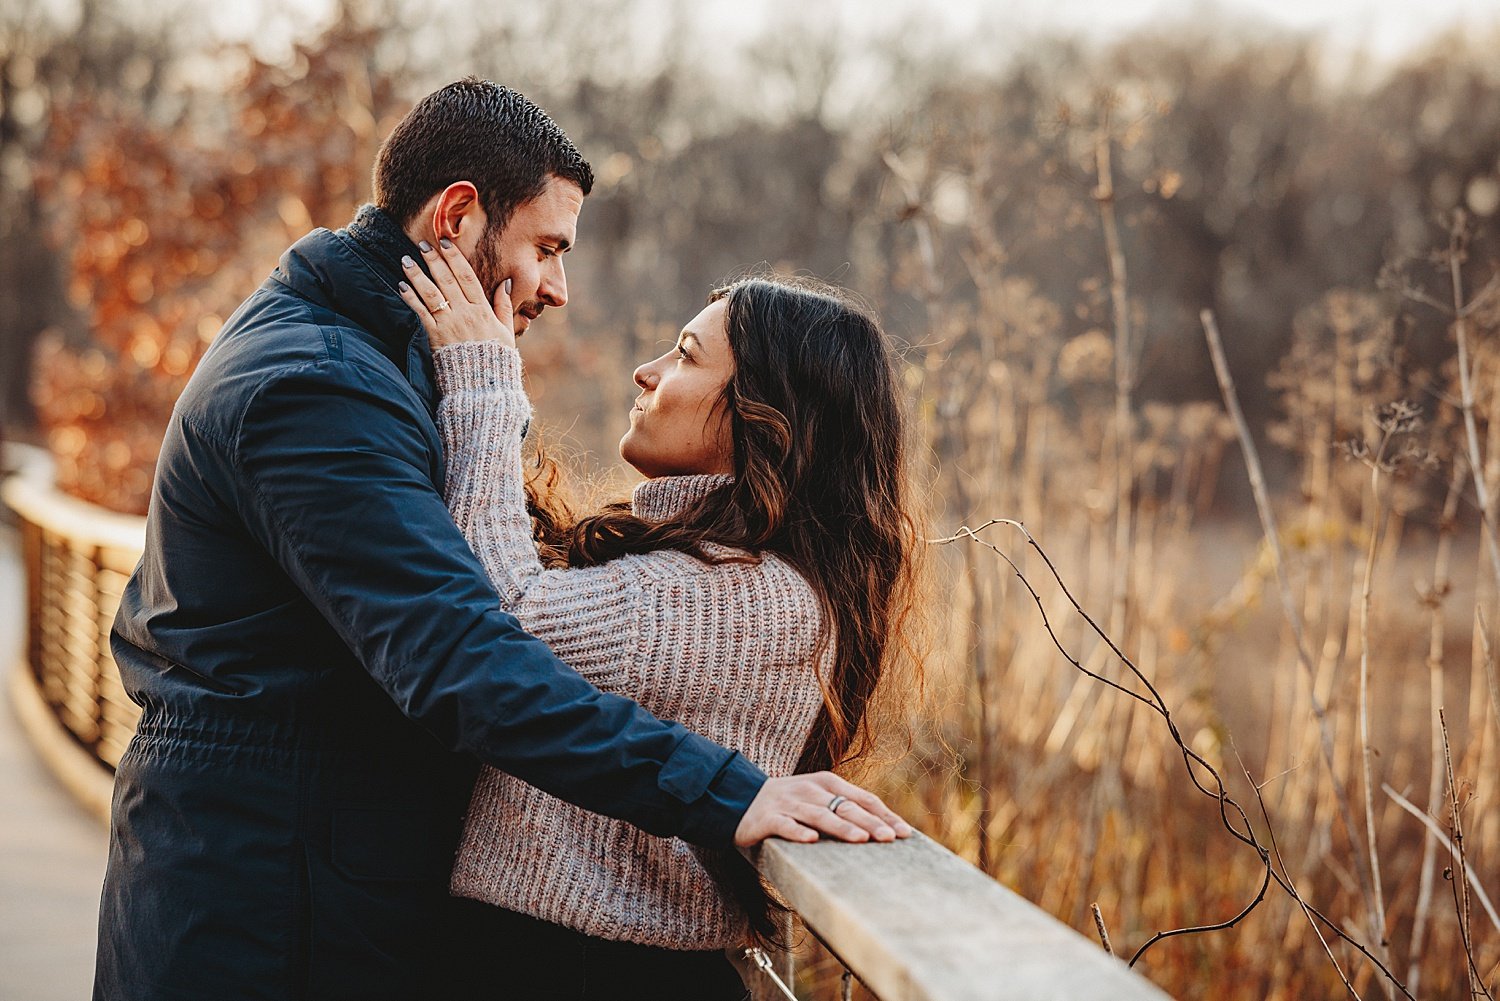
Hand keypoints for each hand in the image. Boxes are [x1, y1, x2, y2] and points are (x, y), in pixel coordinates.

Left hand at [397, 239, 514, 349]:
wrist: (482, 386)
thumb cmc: (495, 360)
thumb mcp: (506, 332)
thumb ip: (504, 306)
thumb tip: (507, 282)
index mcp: (483, 311)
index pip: (467, 277)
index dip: (455, 258)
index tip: (446, 242)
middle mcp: (465, 314)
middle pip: (447, 280)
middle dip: (433, 259)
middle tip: (423, 244)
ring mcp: (449, 324)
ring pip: (431, 293)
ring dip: (417, 274)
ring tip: (406, 259)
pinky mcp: (435, 336)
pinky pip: (420, 313)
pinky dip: (410, 298)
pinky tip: (401, 285)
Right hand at [733, 772, 912, 847]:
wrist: (741, 799)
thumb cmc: (791, 805)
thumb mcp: (819, 800)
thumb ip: (846, 809)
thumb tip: (886, 829)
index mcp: (827, 783)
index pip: (862, 799)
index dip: (884, 815)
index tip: (905, 833)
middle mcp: (811, 790)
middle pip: (845, 807)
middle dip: (870, 823)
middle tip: (890, 839)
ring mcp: (789, 803)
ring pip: (819, 815)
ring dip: (841, 827)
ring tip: (861, 839)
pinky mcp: (768, 817)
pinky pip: (785, 825)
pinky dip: (798, 832)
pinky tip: (811, 840)